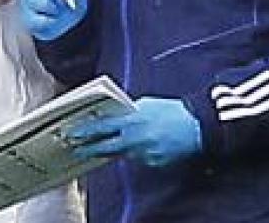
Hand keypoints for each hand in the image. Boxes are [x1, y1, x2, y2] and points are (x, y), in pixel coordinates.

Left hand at [69, 97, 202, 167]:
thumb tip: (115, 116)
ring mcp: (144, 153)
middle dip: (90, 148)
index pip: (101, 128)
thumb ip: (128, 111)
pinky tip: (150, 143)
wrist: (196, 127)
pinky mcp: (153, 163)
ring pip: (124, 153)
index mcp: (132, 120)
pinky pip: (140, 158)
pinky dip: (140, 152)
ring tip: (131, 138)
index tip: (72, 134)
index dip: (85, 132)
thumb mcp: (146, 104)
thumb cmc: (171, 111)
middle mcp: (135, 139)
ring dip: (121, 148)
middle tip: (77, 149)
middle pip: (105, 148)